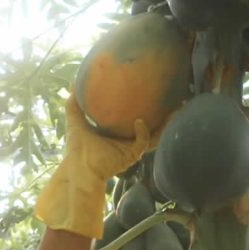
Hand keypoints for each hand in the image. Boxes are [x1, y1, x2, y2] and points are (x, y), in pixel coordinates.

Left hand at [35, 94, 160, 238]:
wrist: (78, 168)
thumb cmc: (77, 147)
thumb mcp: (75, 119)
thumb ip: (74, 103)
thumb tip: (74, 82)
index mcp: (115, 130)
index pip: (133, 116)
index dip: (143, 105)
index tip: (150, 90)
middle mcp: (126, 138)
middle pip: (150, 124)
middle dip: (162, 114)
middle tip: (172, 99)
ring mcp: (130, 148)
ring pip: (154, 135)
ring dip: (164, 124)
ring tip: (175, 110)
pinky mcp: (131, 155)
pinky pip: (143, 142)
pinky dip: (143, 132)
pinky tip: (139, 122)